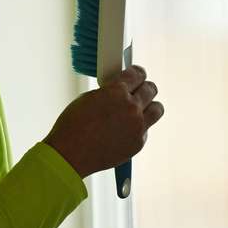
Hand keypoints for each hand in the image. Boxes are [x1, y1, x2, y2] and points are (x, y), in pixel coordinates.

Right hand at [42, 65, 163, 178]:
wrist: (70, 154)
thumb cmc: (73, 126)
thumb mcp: (89, 97)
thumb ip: (110, 92)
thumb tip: (120, 90)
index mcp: (116, 91)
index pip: (138, 74)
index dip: (137, 73)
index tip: (137, 74)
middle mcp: (131, 107)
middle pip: (150, 89)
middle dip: (143, 87)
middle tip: (138, 90)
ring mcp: (137, 126)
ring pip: (157, 109)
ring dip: (150, 106)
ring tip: (140, 108)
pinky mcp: (138, 143)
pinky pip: (146, 129)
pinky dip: (139, 127)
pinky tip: (125, 129)